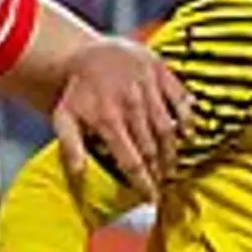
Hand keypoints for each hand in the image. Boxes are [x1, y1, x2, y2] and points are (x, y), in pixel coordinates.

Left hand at [52, 39, 193, 199]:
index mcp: (107, 120)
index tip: (152, 198)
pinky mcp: (162, 74)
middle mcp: (130, 105)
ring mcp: (148, 89)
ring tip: (173, 167)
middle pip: (151, 148)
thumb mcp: (64, 118)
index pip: (130, 160)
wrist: (91, 52)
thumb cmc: (79, 91)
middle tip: (164, 184)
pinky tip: (187, 134)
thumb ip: (71, 147)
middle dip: (159, 170)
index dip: (143, 182)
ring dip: (173, 151)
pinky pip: (181, 101)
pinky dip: (187, 119)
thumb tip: (79, 174)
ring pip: (167, 128)